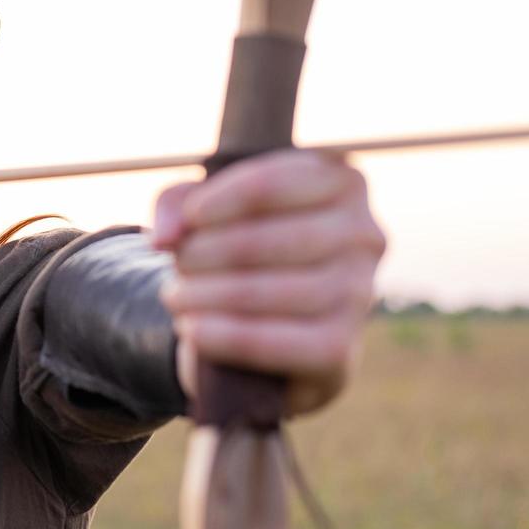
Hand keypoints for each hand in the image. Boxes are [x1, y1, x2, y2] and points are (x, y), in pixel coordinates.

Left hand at [151, 149, 385, 417]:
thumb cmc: (240, 249)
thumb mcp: (208, 211)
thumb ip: (179, 203)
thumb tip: (165, 236)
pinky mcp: (341, 346)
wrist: (266, 328)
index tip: (187, 220)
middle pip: (271, 239)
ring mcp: (360, 292)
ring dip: (210, 294)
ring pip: (277, 291)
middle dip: (209, 252)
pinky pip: (281, 342)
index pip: (271, 182)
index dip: (219, 200)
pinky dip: (229, 336)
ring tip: (175, 296)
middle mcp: (363, 233)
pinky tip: (194, 330)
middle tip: (179, 265)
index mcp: (341, 182)